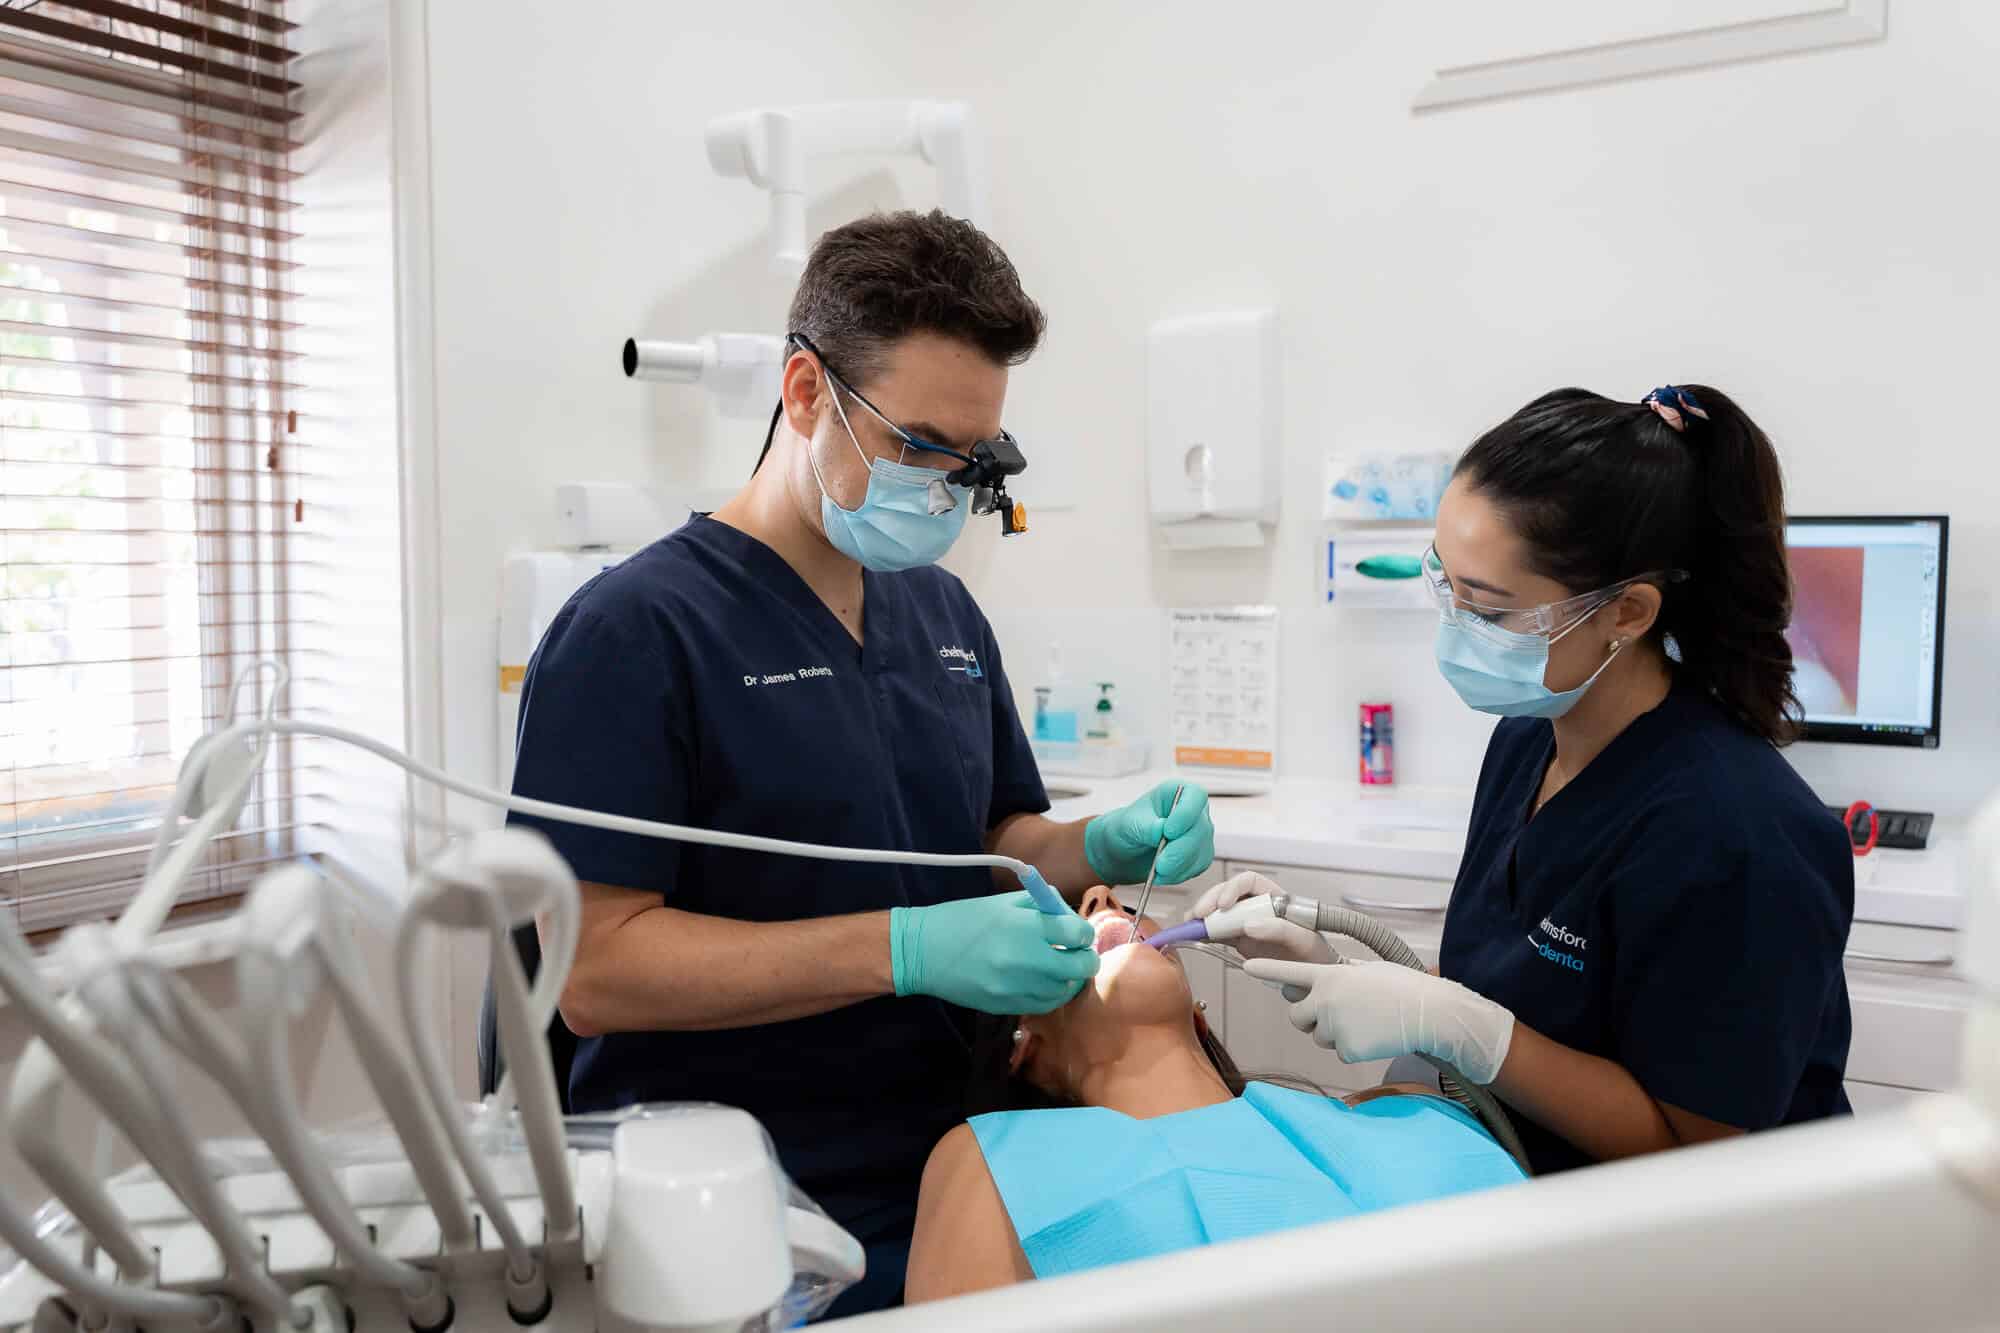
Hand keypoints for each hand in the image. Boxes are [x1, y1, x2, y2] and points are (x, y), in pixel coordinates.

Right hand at [891, 892, 1097, 1014]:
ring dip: (1067, 978)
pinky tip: (1042, 982)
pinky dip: (1050, 994)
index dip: (1083, 933)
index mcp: (1026, 926)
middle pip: (1081, 966)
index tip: (1076, 933)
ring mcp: (1017, 987)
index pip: (1078, 933)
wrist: (923, 951)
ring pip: (1065, 990)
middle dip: (1084, 958)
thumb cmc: (963, 919)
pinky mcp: (1007, 1006)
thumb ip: (1041, 906)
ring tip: (1056, 967)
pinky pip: (1044, 1005)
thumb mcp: (1003, 903)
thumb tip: (1069, 916)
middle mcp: (1027, 959)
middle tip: (1075, 953)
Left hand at [1083, 782, 1214, 885]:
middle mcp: (1194, 811)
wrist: (1127, 848)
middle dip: (1180, 850)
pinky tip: (1163, 875)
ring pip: (1201, 850)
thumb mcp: (1130, 823)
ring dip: (1178, 866)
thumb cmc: (1129, 826)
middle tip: (1161, 864)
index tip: (1169, 831)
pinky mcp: (1201, 854)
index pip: (1195, 795)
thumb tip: (1161, 831)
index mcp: (1178, 791)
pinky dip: (1180, 874)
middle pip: (1201, 828)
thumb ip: (1147, 826)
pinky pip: (1198, 866)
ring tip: (1157, 871)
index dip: (1187, 813)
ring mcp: (1200, 833)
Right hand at [1187, 871, 1336, 964]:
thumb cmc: (1314, 953)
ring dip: (1202, 917)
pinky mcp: (1238, 940)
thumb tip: (1249, 925)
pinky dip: (1203, 934)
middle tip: (1200, 915)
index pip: (1249, 881)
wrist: (1313, 977)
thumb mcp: (1303, 939)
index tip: (1224, 904)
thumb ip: (1279, 929)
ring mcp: (1245, 923)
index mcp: (1273, 897)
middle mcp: (1256, 907)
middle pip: (1227, 894)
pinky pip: (1217, 933)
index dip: (1233, 888)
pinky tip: (1193, 936)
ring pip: (1218, 912)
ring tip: (1190, 925)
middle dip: (1210, 901)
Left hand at [1243, 958, 1515, 1084]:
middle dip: (1309, 1018)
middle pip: (1297, 1016)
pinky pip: (1340, 1052)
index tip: (1245, 966)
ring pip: (1318, 1036)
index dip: (1266, 970)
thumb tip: (1329, 984)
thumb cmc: (1403, 988)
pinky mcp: (1346, 1050)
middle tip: (1333, 1015)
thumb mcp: (1367, 972)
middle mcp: (1324, 1001)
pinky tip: (1374, 1037)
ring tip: (1365, 1022)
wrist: (1429, 1014)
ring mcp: (1333, 1027)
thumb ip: (1341, 977)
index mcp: (1329, 976)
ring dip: (1334, 1033)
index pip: (1288, 972)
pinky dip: (1354, 1048)